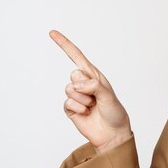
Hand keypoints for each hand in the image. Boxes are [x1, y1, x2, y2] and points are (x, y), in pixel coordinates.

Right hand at [49, 29, 132, 153]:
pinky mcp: (71, 108)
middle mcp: (84, 84)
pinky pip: (67, 103)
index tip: (52, 33)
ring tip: (93, 106)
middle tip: (96, 98)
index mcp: (94, 76)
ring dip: (83, 99)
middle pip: (73, 75)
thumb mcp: (109, 96)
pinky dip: (78, 109)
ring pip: (69, 89)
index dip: (64, 45)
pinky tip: (86, 113)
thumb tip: (77, 84)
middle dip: (85, 87)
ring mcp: (76, 96)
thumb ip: (94, 86)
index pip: (76, 57)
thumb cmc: (115, 113)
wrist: (112, 134)